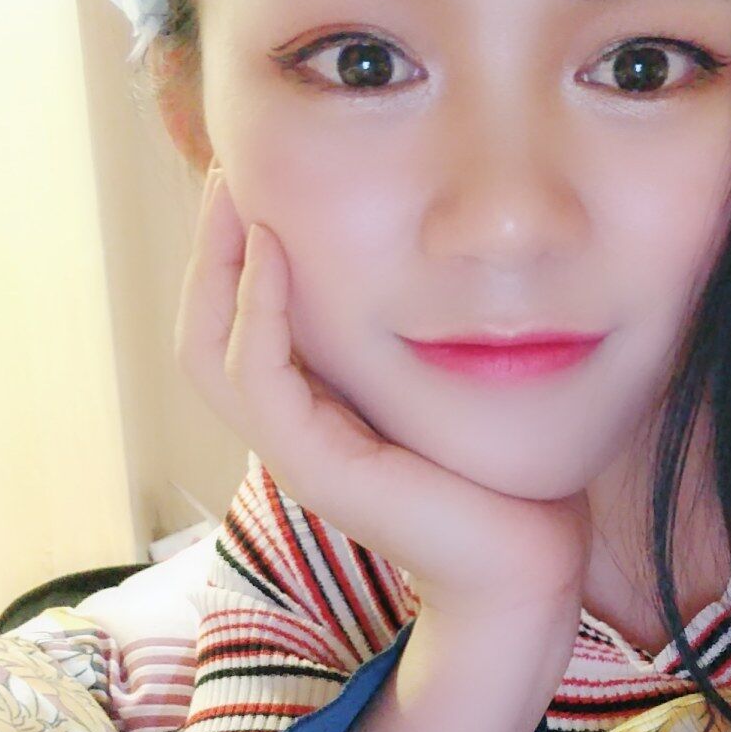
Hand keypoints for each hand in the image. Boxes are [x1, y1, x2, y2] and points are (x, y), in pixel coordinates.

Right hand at [175, 166, 593, 625]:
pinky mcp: (315, 468)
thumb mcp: (451, 377)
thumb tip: (442, 244)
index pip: (236, 322)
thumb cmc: (505, 472)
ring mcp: (295, 452)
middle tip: (229, 167)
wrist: (526, 564)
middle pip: (204, 329)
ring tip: (239, 194)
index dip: (233, 252)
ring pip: (209, 350)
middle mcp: (290, 430)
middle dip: (209, 246)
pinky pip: (256, 377)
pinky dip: (259, 309)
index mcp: (314, 409)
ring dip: (217, 265)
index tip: (258, 176)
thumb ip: (427, 326)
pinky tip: (278, 249)